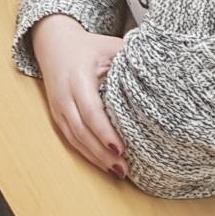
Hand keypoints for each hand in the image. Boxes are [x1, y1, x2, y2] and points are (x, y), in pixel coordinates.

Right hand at [31, 15, 127, 176]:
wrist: (53, 43)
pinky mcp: (56, 114)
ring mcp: (58, 106)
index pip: (91, 111)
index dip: (105, 132)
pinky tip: (102, 163)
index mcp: (78, 78)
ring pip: (74, 138)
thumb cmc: (88, 46)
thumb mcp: (110, 46)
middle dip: (101, 153)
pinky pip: (70, 138)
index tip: (121, 148)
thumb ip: (131, 59)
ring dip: (94, 157)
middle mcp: (64, 95)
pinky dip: (85, 153)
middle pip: (82, 130)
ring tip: (117, 171)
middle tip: (124, 169)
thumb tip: (161, 72)